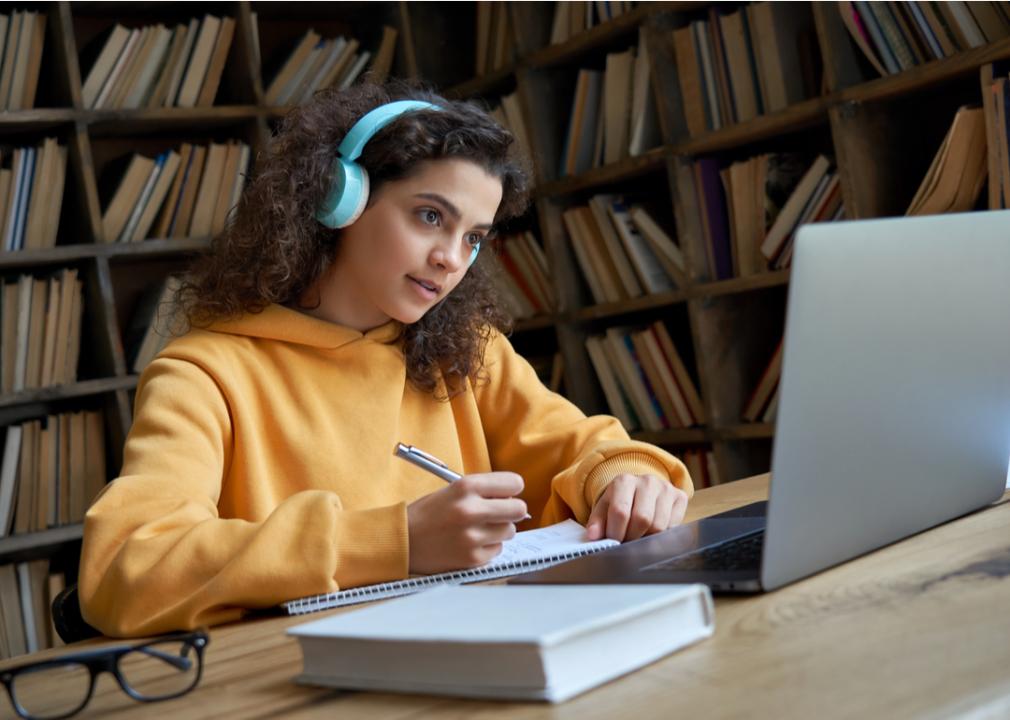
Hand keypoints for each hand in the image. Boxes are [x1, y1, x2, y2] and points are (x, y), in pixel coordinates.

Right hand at [407, 472, 528, 574]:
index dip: (512, 489)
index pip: (514, 483)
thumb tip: (515, 498)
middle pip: (519, 509)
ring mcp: (472, 536)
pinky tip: (470, 544)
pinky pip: (497, 550)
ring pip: (509, 531)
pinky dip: (488, 547)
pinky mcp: (472, 558)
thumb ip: (483, 491)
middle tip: (499, 513)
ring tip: (478, 529)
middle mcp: (470, 510)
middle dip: (512, 511)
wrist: (402, 541)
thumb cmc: (429, 513)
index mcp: (466, 487)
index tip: (506, 494)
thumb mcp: (453, 490)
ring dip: (499, 530)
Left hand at [585, 473, 687, 541]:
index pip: (620, 512)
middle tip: (626, 541)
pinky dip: (661, 535)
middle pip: (642, 519)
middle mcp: (647, 481)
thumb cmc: (620, 501)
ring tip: (638, 535)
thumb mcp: (604, 508)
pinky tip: (652, 530)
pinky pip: (673, 527)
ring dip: (647, 538)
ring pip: (659, 526)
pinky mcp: (680, 497)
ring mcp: (666, 488)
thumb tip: (593, 536)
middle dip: (632, 537)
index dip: (615, 533)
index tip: (613, 542)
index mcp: (624, 481)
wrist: (640, 489)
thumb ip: (597, 522)